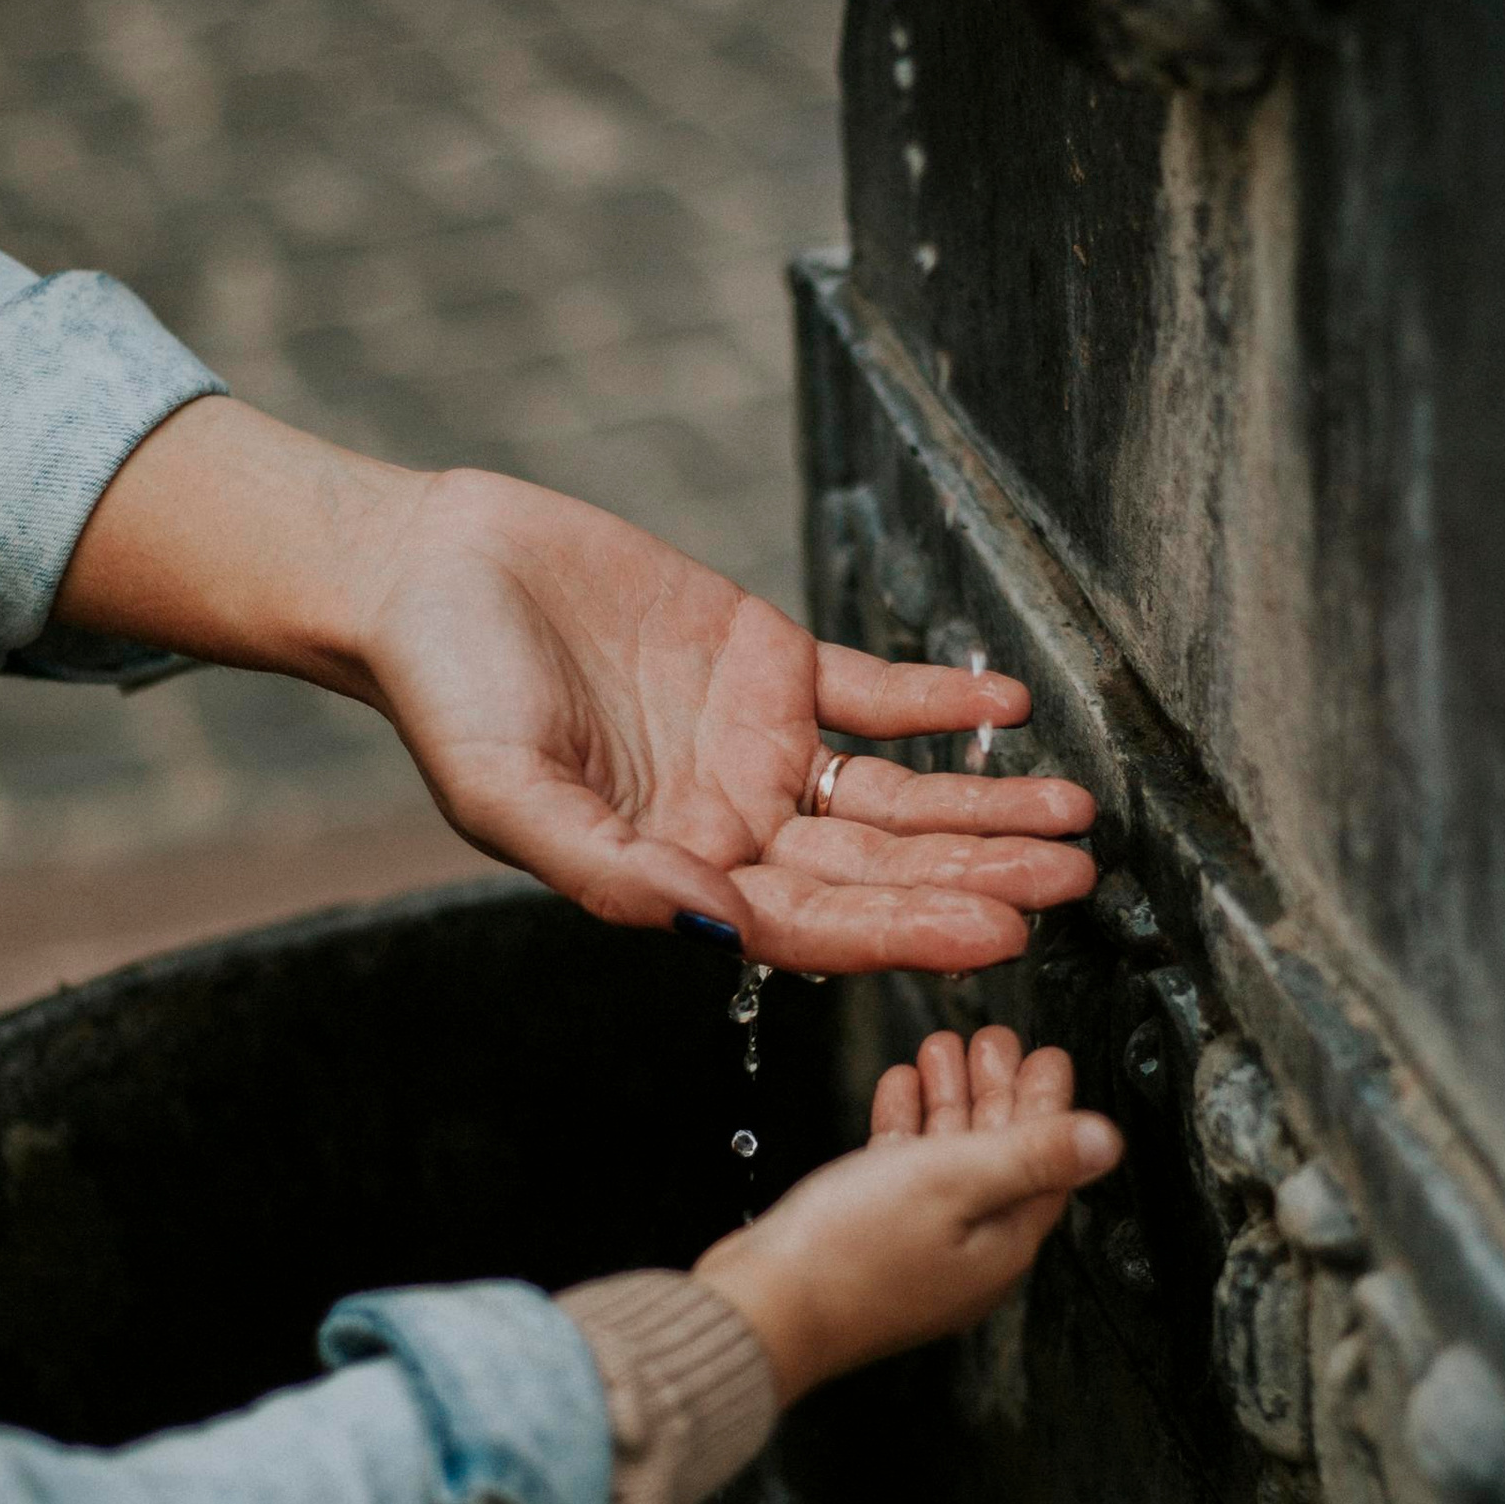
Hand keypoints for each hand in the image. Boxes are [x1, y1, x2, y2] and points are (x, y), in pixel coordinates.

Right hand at [56, 405, 1096, 974]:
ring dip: (981, 808)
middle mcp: (731, 822)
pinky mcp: (769, 659)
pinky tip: (1008, 706)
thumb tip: (709, 925)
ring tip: (1071, 819)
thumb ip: (605, 866)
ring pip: (894, 795)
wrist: (432, 569)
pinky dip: (939, 700)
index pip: (812, 924)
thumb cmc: (446, 690)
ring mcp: (756, 744)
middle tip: (1072, 884)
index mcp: (675, 872)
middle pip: (877, 868)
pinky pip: (874, 692)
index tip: (996, 935)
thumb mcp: (505, 792)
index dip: (905, 931)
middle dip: (975, 876)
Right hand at [694, 1025, 1118, 1404]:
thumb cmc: (848, 1256)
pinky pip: (901, 1175)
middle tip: (995, 1040)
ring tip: (943, 1048)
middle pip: (998, 1157)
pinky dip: (904, 1127)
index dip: (1047, 1103)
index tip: (1046, 1056)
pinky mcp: (870, 1243)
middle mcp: (968, 1251)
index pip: (1045, 1163)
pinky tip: (897, 1090)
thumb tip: (1108, 1142)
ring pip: (946, 1161)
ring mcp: (918, 1249)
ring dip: (948, 1100)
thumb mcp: (953, 1182)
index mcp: (1002, 1244)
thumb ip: (1034, 1155)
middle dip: (996, 1092)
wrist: (759, 1311)